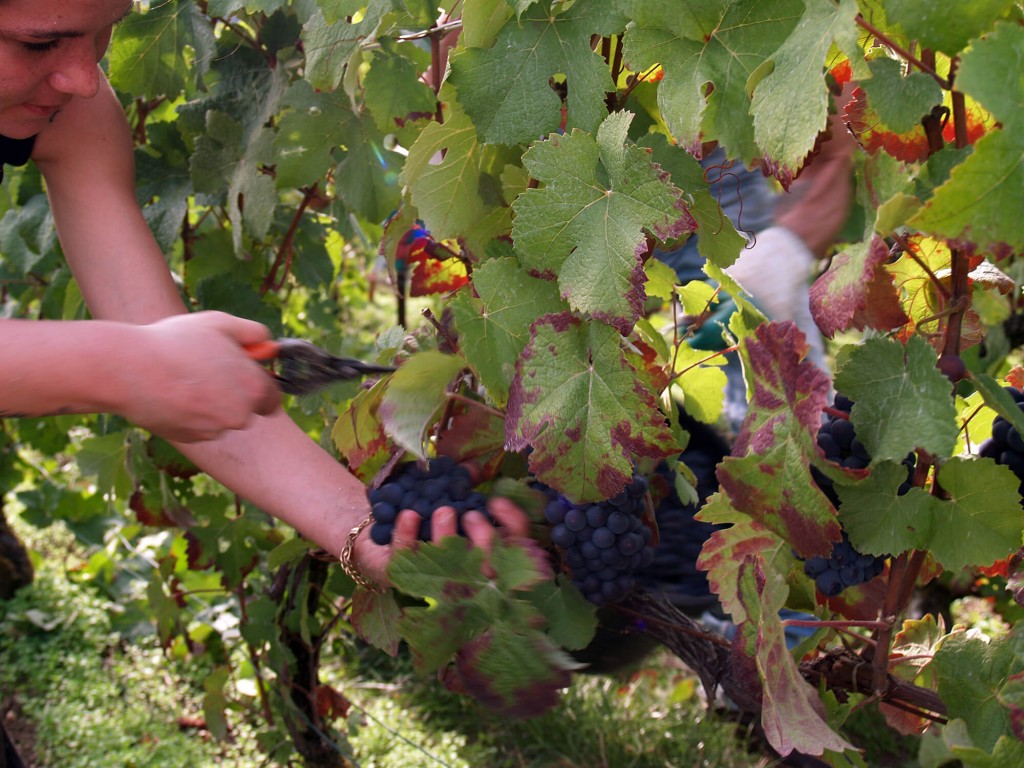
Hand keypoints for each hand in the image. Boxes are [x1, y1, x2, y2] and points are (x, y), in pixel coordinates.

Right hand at [114, 311, 280, 441]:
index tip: (245, 373)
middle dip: (234, 393)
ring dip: (211, 403)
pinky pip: (199, 425)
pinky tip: (171, 392)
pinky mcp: (190, 439)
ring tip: (184, 376)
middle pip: (247, 408)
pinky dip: (190, 413)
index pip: (273, 397)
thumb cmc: (176, 342)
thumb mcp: (220, 323)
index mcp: (253, 388)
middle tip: (208, 368)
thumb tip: (268, 345)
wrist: (128, 370)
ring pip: (221, 417)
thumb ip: (252, 332)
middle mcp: (239, 415)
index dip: (260, 383)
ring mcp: (214, 430)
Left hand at [351, 496, 531, 587]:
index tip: (497, 500)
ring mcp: (430, 578)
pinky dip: (408, 535)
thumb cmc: (418, 514)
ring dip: (448, 537)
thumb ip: (463, 482)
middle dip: (485, 540)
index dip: (513, 524)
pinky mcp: (398, 574)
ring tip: (442, 511)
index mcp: (480, 552)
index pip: (515, 546)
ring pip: (447, 569)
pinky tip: (408, 514)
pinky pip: (407, 558)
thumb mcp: (443, 494)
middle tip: (470, 514)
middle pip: (490, 568)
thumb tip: (477, 468)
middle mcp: (462, 572)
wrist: (371, 532)